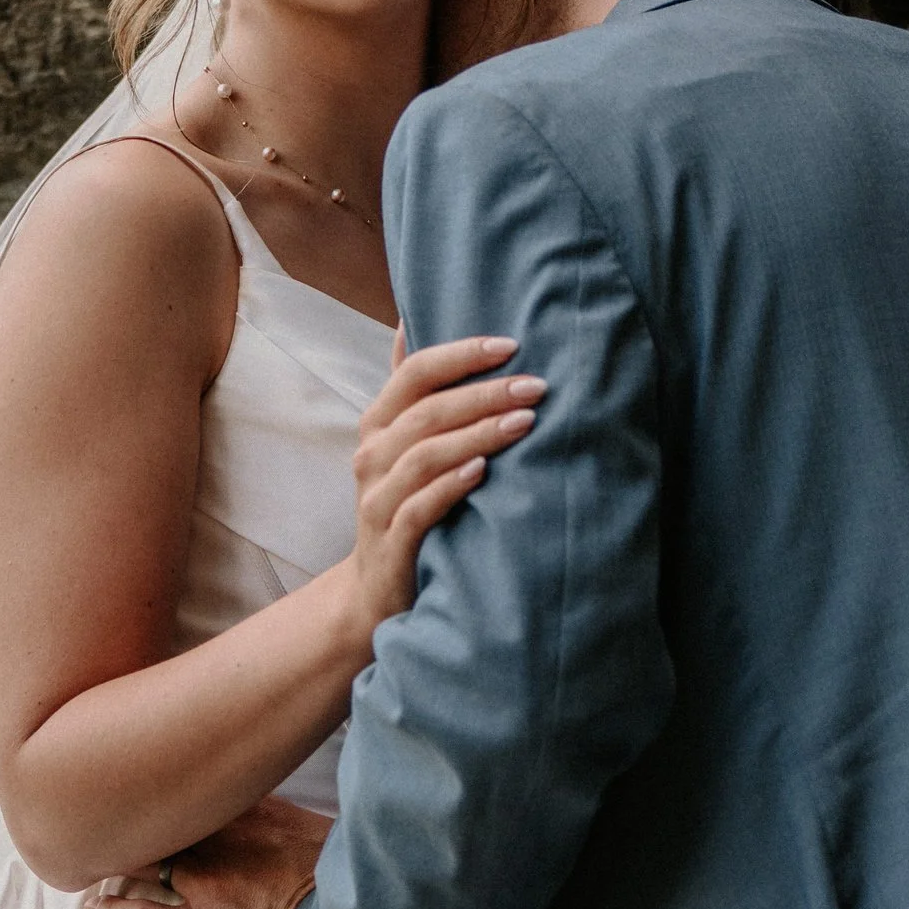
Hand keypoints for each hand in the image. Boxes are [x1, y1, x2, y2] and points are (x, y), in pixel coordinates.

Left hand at [84, 796, 330, 908]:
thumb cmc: (347, 897)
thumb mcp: (329, 841)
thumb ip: (297, 820)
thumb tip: (288, 809)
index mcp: (260, 816)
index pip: (202, 788)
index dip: (171, 783)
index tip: (149, 775)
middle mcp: (225, 844)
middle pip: (164, 820)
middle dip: (135, 814)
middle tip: (103, 807)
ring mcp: (208, 887)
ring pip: (146, 861)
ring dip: (119, 857)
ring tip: (90, 853)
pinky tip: (92, 907)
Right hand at [349, 337, 542, 635]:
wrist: (375, 587)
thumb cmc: (404, 502)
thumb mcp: (402, 445)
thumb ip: (409, 390)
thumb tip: (408, 320)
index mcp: (377, 424)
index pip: (415, 373)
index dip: (462, 355)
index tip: (512, 345)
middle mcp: (371, 456)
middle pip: (427, 412)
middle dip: (485, 394)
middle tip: (537, 385)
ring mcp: (376, 498)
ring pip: (426, 455)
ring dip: (478, 435)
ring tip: (525, 422)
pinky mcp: (390, 539)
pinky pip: (420, 506)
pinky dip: (452, 485)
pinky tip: (484, 471)